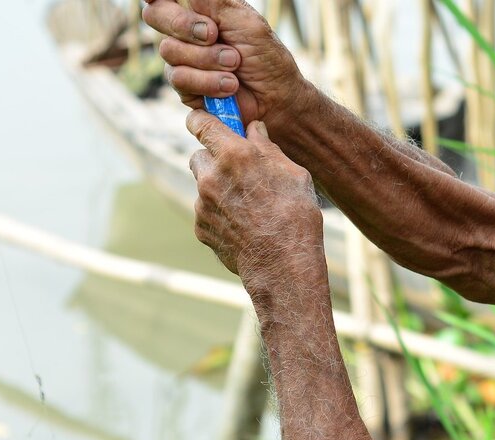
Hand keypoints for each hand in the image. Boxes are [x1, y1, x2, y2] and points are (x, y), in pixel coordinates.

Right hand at [143, 0, 311, 127]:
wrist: (276, 98)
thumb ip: (214, 1)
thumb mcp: (244, 21)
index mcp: (198, 8)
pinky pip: (179, 78)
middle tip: (213, 33)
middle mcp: (184, 31)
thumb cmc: (265, 56)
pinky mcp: (184, 86)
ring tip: (235, 64)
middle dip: (184, 24)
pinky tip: (230, 85)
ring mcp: (181, 58)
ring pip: (169, 50)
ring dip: (207, 58)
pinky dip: (208, 81)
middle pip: (155, 16)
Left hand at [186, 111, 324, 301]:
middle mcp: (211, 177)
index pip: (200, 123)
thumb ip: (268, 148)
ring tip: (247, 205)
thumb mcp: (293, 173)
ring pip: (203, 186)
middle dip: (213, 159)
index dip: (201, 120)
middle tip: (236, 170)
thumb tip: (254, 129)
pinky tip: (243, 225)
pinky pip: (206, 213)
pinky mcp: (201, 228)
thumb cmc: (296, 216)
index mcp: (234, 155)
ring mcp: (203, 205)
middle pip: (198, 155)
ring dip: (217, 188)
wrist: (284, 264)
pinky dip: (220, 214)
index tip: (206, 122)